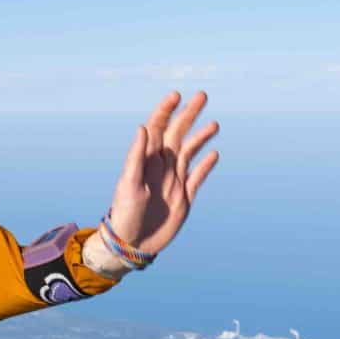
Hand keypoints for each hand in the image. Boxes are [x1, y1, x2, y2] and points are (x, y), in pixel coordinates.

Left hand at [106, 91, 219, 256]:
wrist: (133, 244)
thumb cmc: (125, 213)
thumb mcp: (129, 184)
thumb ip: (136, 157)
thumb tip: (143, 128)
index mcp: (146, 160)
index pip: (157, 128)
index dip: (166, 111)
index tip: (176, 95)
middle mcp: (161, 167)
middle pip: (177, 135)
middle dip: (188, 115)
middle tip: (202, 96)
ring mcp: (174, 181)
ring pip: (189, 153)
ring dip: (201, 137)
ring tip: (214, 123)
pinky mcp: (185, 198)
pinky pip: (197, 177)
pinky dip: (205, 165)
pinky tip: (214, 154)